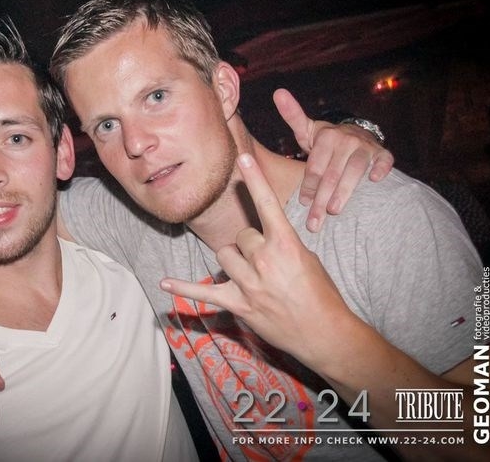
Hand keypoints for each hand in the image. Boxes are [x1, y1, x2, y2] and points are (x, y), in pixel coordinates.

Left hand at [160, 153, 355, 366]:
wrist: (324, 332)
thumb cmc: (320, 292)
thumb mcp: (306, 258)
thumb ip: (280, 242)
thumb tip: (259, 236)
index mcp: (286, 244)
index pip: (267, 205)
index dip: (255, 180)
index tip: (243, 158)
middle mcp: (265, 261)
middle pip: (241, 236)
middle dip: (251, 246)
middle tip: (268, 265)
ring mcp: (250, 284)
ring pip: (224, 255)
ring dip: (235, 263)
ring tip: (254, 278)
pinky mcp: (238, 304)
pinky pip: (204, 293)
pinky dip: (184, 288)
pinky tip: (165, 283)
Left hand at [274, 88, 393, 231]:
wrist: (355, 135)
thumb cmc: (326, 140)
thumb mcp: (308, 130)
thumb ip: (292, 116)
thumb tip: (278, 92)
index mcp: (326, 136)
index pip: (315, 166)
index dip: (308, 186)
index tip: (303, 203)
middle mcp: (346, 140)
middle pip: (331, 174)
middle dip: (322, 199)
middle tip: (315, 221)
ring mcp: (365, 147)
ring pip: (354, 172)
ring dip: (345, 193)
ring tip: (334, 211)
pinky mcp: (382, 154)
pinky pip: (384, 162)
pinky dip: (381, 169)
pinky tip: (374, 181)